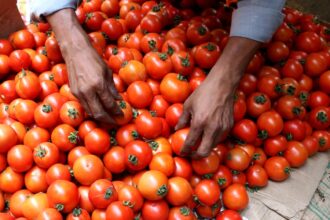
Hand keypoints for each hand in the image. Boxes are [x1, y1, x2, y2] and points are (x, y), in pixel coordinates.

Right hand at [47, 9, 121, 123]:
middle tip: (116, 122)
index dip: (117, 112)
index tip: (122, 115)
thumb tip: (119, 100)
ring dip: (100, 117)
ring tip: (109, 118)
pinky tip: (99, 110)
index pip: (109, 104)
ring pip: (90, 112)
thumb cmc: (94, 59)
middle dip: (108, 120)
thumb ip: (112, 88)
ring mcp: (79, 93)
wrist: (75, 51)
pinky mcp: (74, 93)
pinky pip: (85, 106)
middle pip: (99, 113)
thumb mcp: (107, 72)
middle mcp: (87, 91)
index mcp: (98, 84)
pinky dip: (92, 111)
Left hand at [176, 68, 235, 157]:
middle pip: (204, 151)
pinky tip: (208, 135)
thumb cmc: (203, 92)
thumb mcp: (188, 104)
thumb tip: (177, 129)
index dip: (185, 150)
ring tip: (199, 144)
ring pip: (213, 146)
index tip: (181, 152)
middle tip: (191, 154)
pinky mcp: (229, 126)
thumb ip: (182, 119)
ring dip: (205, 147)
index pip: (191, 143)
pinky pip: (220, 138)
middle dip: (196, 156)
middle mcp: (212, 128)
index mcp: (200, 122)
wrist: (222, 85)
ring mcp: (222, 128)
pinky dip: (212, 140)